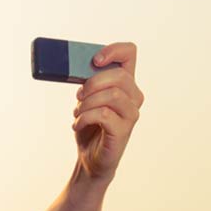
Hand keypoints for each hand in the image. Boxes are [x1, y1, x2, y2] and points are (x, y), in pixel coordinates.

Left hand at [72, 42, 142, 182]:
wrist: (90, 160)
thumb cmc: (89, 128)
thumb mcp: (86, 100)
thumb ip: (87, 83)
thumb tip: (76, 67)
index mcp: (125, 84)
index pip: (129, 54)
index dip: (113, 50)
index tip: (95, 60)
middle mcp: (133, 97)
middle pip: (119, 76)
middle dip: (93, 83)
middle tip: (79, 95)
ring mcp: (131, 114)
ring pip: (112, 95)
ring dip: (88, 102)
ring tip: (78, 113)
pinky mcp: (123, 131)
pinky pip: (104, 114)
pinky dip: (85, 118)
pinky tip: (77, 125)